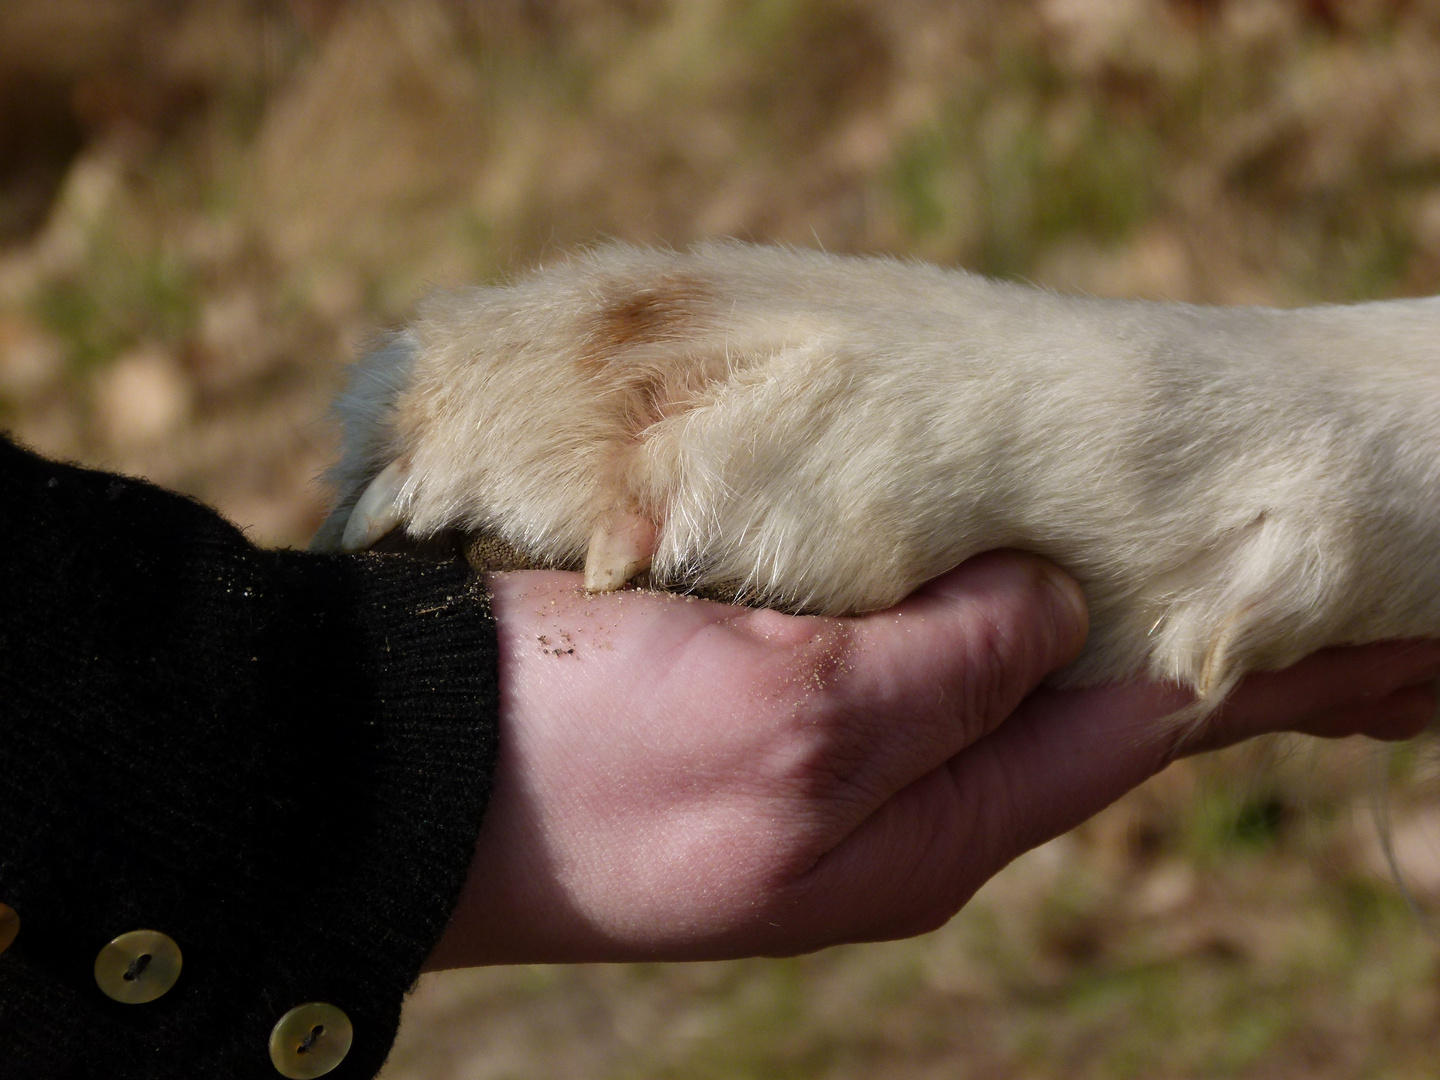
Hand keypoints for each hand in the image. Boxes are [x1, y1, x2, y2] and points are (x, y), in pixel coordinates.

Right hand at [424, 552, 1439, 968]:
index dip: (1253, 674)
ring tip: (1212, 551)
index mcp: (932, 827)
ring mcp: (845, 744)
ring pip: (1013, 660)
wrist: (414, 775)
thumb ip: (950, 679)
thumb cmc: (594, 758)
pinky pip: (926, 628)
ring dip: (1110, 607)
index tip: (1365, 628)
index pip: (1142, 733)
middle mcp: (907, 795)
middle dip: (1213, 655)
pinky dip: (998, 582)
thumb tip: (1058, 605)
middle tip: (1335, 598)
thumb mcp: (793, 731)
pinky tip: (1036, 546)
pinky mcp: (781, 686)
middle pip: (1096, 704)